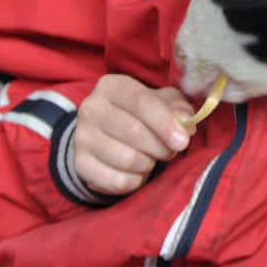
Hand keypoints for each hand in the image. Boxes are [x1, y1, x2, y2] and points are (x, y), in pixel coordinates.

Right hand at [73, 74, 193, 195]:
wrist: (106, 135)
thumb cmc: (141, 114)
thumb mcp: (162, 103)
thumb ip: (178, 109)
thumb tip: (186, 121)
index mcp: (112, 86)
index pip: (141, 102)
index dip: (165, 122)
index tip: (183, 140)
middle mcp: (91, 107)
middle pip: (134, 132)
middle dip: (161, 146)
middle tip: (171, 150)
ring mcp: (82, 137)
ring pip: (127, 159)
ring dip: (149, 164)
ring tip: (151, 158)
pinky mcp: (80, 165)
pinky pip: (117, 181)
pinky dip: (135, 181)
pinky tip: (136, 171)